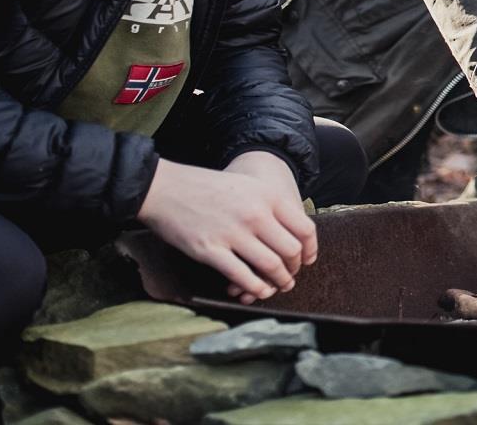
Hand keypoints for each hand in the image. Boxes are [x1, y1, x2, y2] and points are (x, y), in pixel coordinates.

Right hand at [137, 155, 317, 303]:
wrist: (166, 188)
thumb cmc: (208, 187)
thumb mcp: (248, 186)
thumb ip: (270, 206)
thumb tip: (291, 232)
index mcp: (268, 196)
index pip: (304, 229)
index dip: (310, 249)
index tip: (307, 259)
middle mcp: (255, 214)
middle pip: (291, 251)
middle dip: (294, 268)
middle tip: (290, 275)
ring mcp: (233, 233)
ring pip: (270, 266)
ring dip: (278, 281)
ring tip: (278, 286)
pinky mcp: (211, 250)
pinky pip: (242, 276)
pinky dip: (255, 287)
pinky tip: (258, 290)